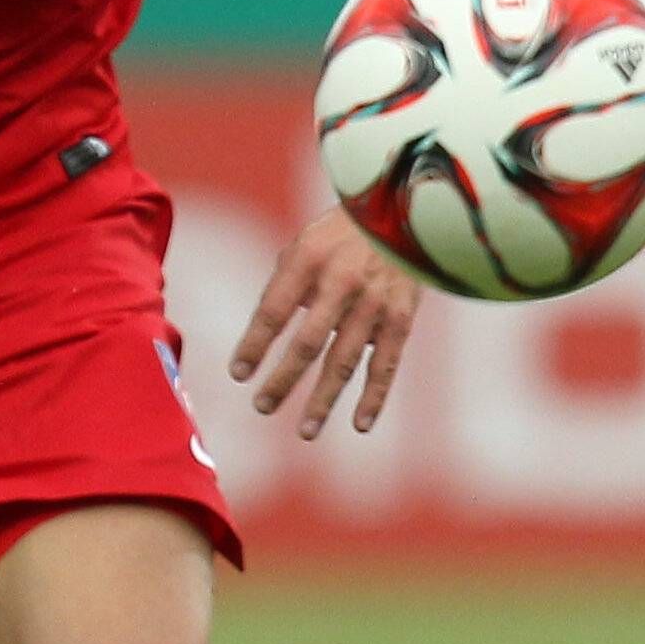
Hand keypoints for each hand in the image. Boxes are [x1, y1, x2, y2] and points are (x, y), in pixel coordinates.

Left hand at [229, 208, 422, 438]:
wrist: (406, 212)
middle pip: (307, 343)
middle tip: (262, 406)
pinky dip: (375, 397)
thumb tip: (263, 332)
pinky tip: (360, 424)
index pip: (274, 311)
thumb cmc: (342, 233)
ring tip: (305, 431)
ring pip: (345, 361)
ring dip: (323, 399)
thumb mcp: (304, 244)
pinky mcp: (400, 319)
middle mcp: (341, 284)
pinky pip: (386, 365)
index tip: (238, 373)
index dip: (254, 344)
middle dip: (283, 379)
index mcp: (309, 261)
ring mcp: (373, 304)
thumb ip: (284, 285)